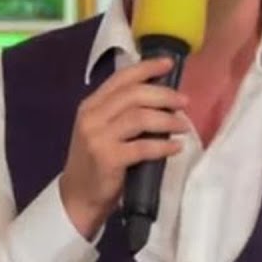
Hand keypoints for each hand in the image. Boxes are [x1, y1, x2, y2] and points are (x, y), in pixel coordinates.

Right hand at [59, 57, 189, 238]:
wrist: (77, 197)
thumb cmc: (95, 162)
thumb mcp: (101, 130)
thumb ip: (120, 112)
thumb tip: (161, 97)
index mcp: (91, 105)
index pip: (121, 78)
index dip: (146, 68)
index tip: (169, 64)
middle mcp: (92, 117)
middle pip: (134, 95)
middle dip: (164, 95)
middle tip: (184, 102)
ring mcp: (98, 137)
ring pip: (140, 117)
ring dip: (167, 120)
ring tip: (183, 125)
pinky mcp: (108, 159)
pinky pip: (143, 147)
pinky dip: (163, 145)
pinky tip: (175, 147)